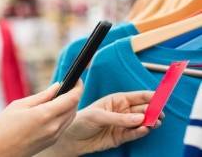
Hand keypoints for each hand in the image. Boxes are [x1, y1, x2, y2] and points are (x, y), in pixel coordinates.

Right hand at [0, 80, 82, 156]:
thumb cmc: (2, 128)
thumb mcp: (20, 105)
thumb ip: (42, 96)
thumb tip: (57, 86)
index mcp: (45, 115)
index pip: (72, 99)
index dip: (78, 87)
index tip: (77, 79)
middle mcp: (53, 127)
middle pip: (74, 107)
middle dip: (74, 95)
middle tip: (68, 86)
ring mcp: (53, 136)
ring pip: (71, 117)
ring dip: (70, 105)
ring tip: (61, 96)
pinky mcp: (51, 142)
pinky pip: (64, 125)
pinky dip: (64, 115)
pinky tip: (55, 110)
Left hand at [37, 91, 162, 156]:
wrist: (72, 138)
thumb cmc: (82, 120)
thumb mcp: (99, 116)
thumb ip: (119, 118)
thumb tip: (139, 119)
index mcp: (117, 100)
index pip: (138, 96)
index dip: (151, 96)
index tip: (161, 98)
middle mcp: (123, 111)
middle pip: (143, 110)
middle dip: (152, 111)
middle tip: (158, 114)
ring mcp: (123, 124)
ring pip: (141, 122)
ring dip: (150, 122)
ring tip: (155, 122)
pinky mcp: (121, 137)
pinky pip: (134, 134)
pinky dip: (141, 132)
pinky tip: (145, 129)